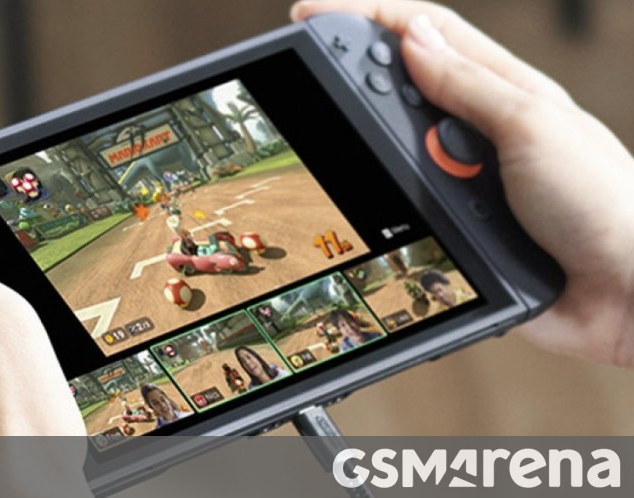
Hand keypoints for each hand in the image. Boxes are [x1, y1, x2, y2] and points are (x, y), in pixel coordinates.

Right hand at [292, 0, 633, 367]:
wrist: (626, 292)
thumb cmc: (605, 202)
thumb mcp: (532, 127)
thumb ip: (468, 84)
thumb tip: (410, 39)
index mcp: (503, 89)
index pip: (424, 32)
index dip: (367, 16)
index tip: (312, 15)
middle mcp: (479, 129)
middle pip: (399, 88)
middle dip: (355, 83)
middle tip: (311, 84)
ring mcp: (466, 180)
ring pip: (394, 154)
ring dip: (375, 155)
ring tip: (363, 160)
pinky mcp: (458, 227)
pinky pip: (402, 210)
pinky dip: (385, 206)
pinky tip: (378, 208)